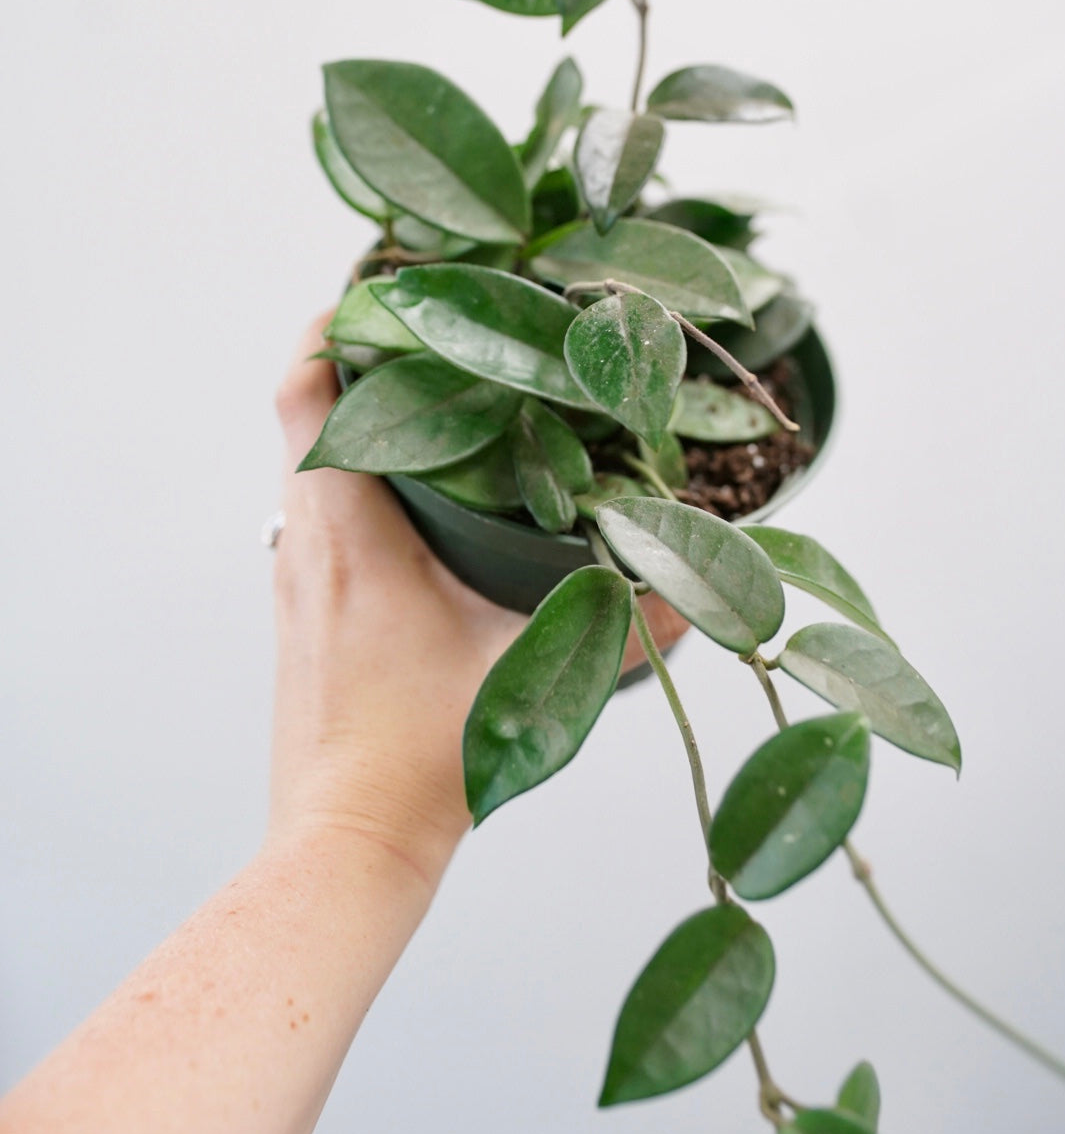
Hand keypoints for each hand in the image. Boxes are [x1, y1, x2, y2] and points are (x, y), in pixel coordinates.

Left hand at [269, 312, 687, 885]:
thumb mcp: (533, 674)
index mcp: (348, 532)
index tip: (380, 291)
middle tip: (431, 334)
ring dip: (357, 425)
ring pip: (311, 468)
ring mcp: (295, 582)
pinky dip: (356, 483)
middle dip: (360, 362)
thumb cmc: (421, 756)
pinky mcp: (301, 616)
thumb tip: (699, 591)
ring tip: (434, 402)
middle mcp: (305, 544)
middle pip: (308, 415)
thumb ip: (621, 626)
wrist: (347, 842)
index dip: (333, 326)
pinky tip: (421, 502)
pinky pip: (317, 518)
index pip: (306, 391)